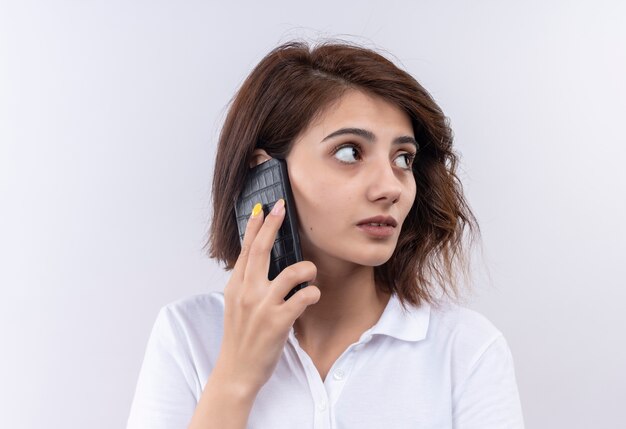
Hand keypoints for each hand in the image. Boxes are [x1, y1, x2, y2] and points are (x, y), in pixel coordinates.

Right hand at [215, 199, 320, 394]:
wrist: (237, 371)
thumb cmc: (241, 337)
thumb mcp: (237, 305)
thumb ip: (247, 283)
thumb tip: (259, 260)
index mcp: (236, 286)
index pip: (246, 250)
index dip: (254, 227)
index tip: (262, 209)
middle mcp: (247, 292)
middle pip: (261, 251)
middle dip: (272, 226)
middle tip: (281, 208)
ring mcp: (262, 306)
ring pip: (291, 273)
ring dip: (306, 269)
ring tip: (309, 274)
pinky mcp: (278, 321)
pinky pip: (303, 297)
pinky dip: (312, 293)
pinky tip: (311, 297)